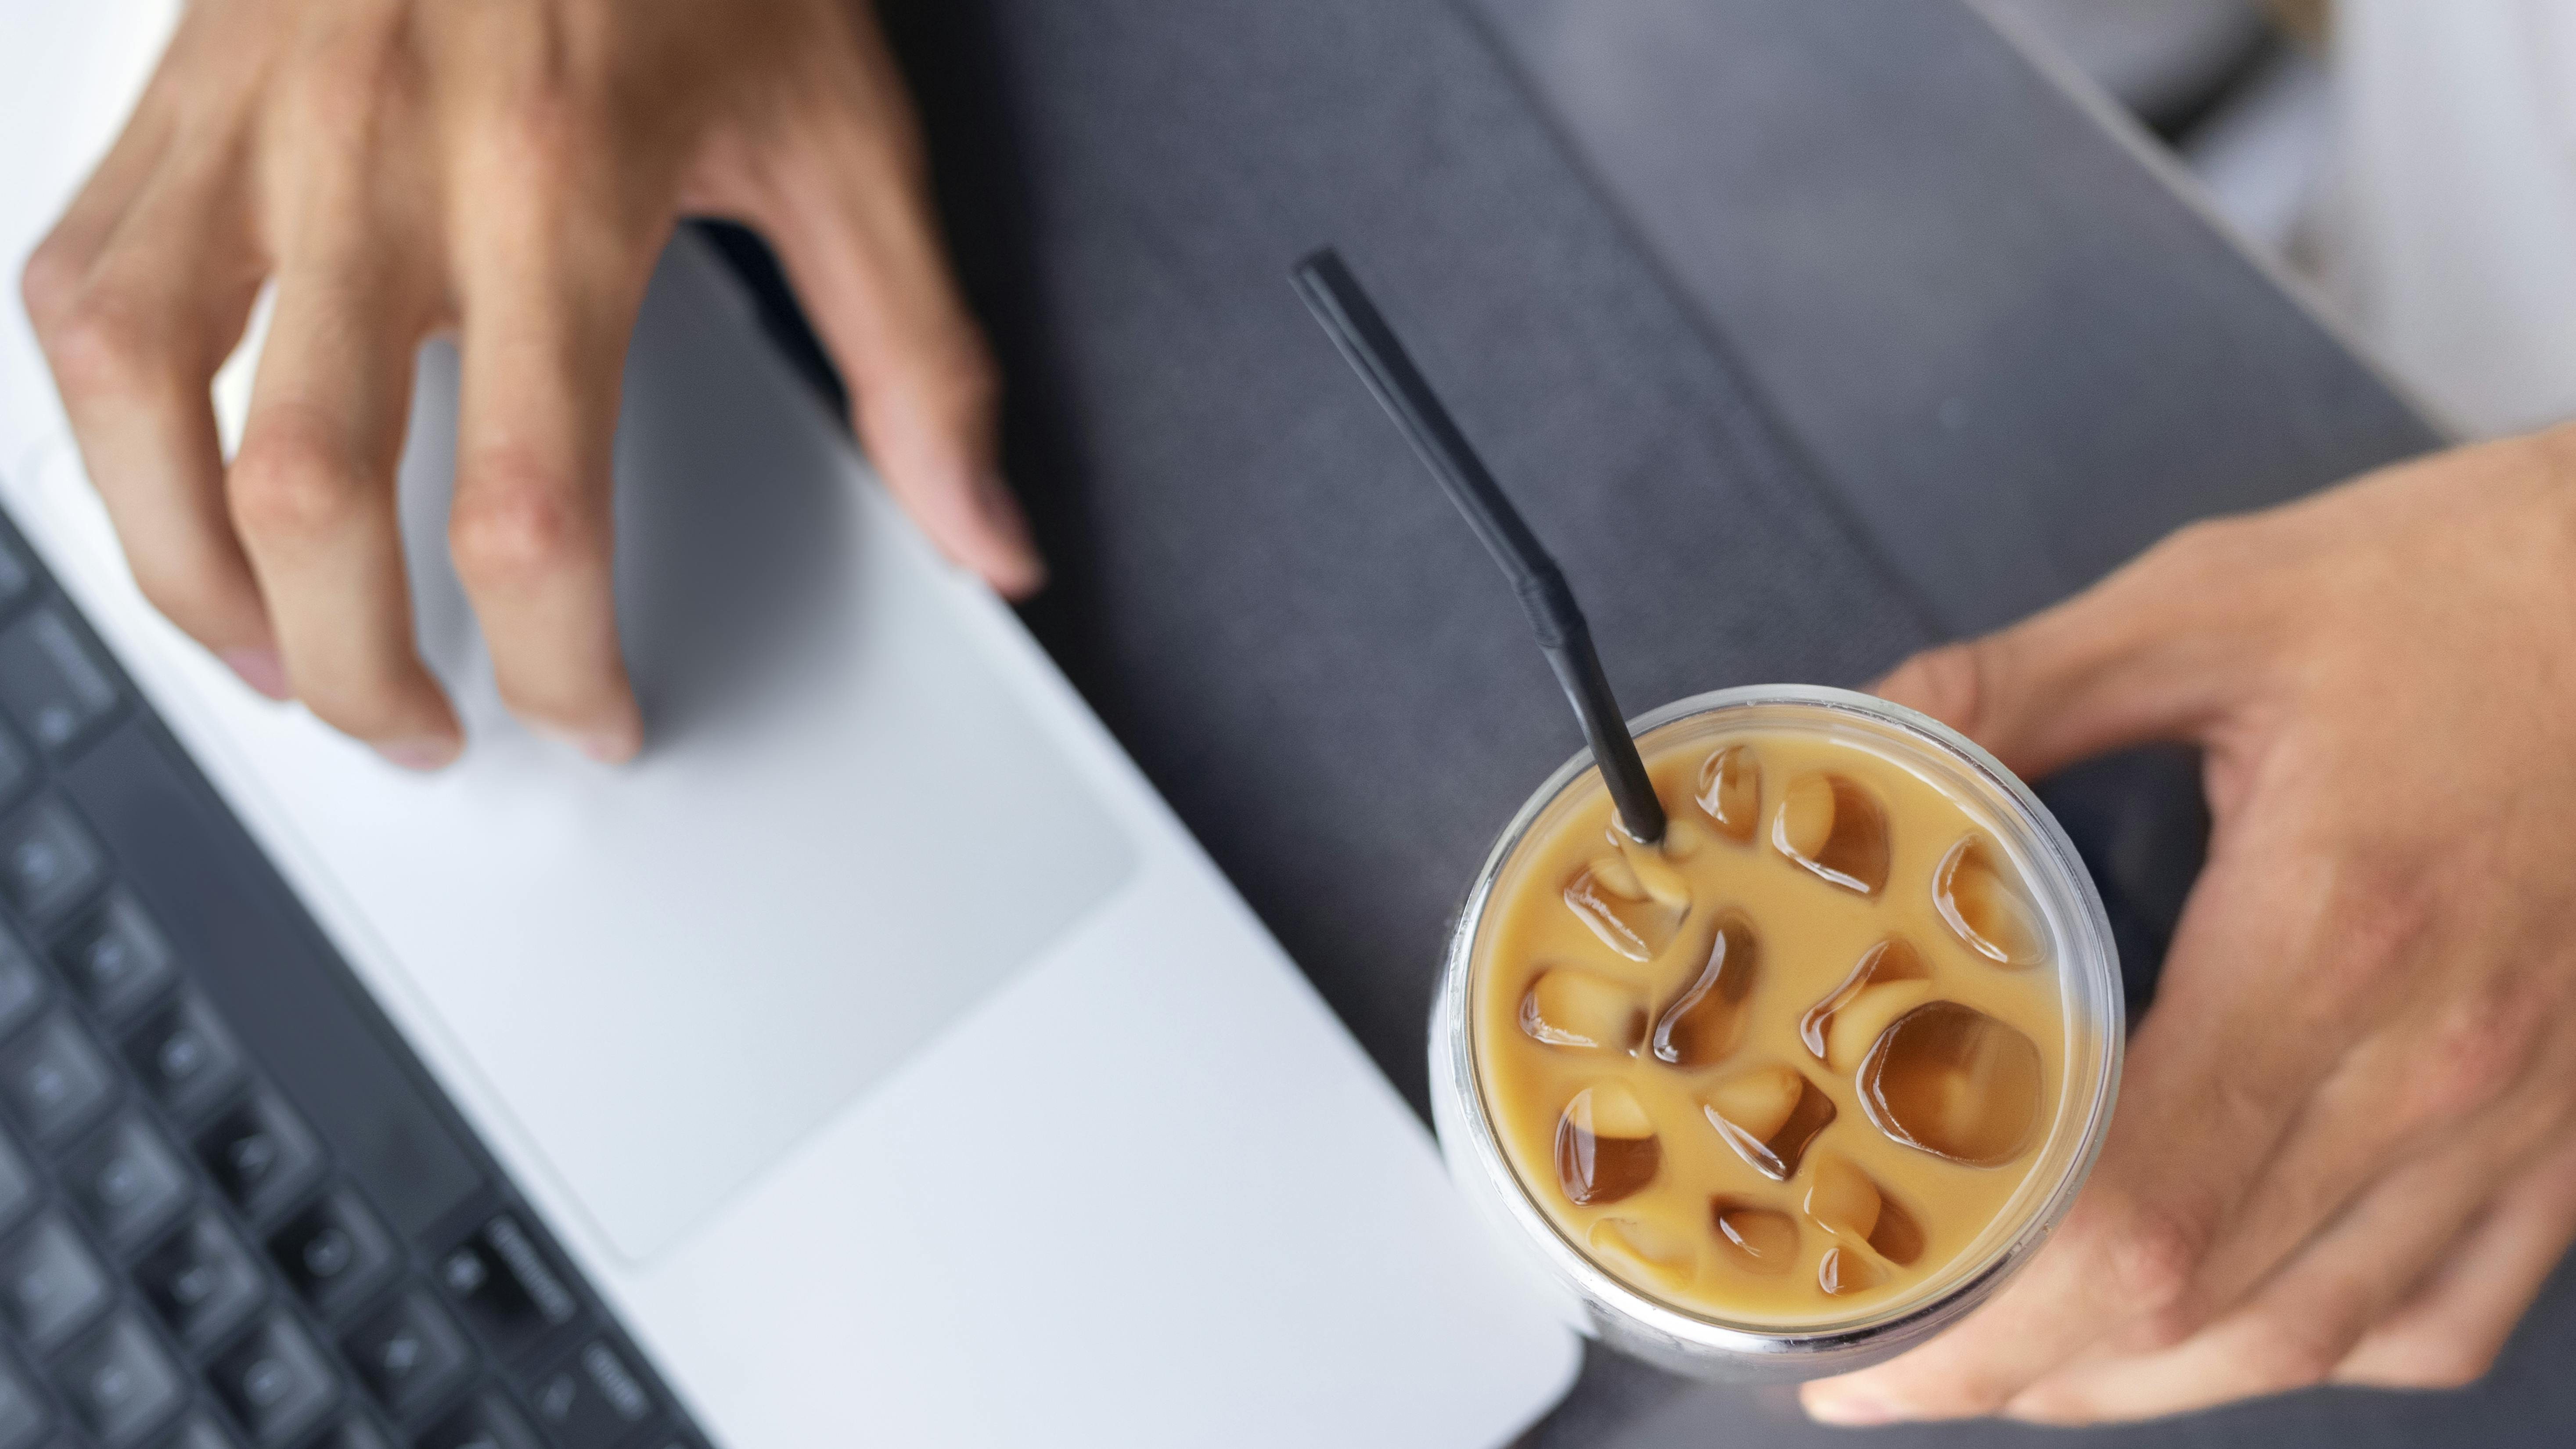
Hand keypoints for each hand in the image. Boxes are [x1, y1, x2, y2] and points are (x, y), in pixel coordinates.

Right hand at [20, 0, 1039, 767]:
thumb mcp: (845, 135)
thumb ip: (916, 359)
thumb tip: (988, 535)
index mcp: (560, 183)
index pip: (532, 502)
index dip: (558, 657)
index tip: (594, 711)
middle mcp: (384, 158)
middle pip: (312, 490)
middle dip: (354, 666)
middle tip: (422, 725)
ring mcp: (255, 121)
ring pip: (147, 397)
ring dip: (192, 576)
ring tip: (269, 663)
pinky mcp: (177, 91)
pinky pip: (83, 286)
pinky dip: (107, 421)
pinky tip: (174, 491)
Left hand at [1803, 429, 2575, 1424]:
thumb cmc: (2467, 583)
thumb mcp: (2218, 598)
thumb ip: (2020, 686)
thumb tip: (1861, 736)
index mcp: (2331, 935)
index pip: (2135, 1210)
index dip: (1985, 1314)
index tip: (1865, 1347)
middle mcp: (2436, 1063)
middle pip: (2203, 1305)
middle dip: (2024, 1373)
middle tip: (1889, 1373)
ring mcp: (2524, 1114)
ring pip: (2315, 1334)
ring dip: (2147, 1382)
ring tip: (2016, 1372)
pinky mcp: (2574, 1127)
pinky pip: (2444, 1310)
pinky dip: (2314, 1344)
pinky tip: (2220, 1327)